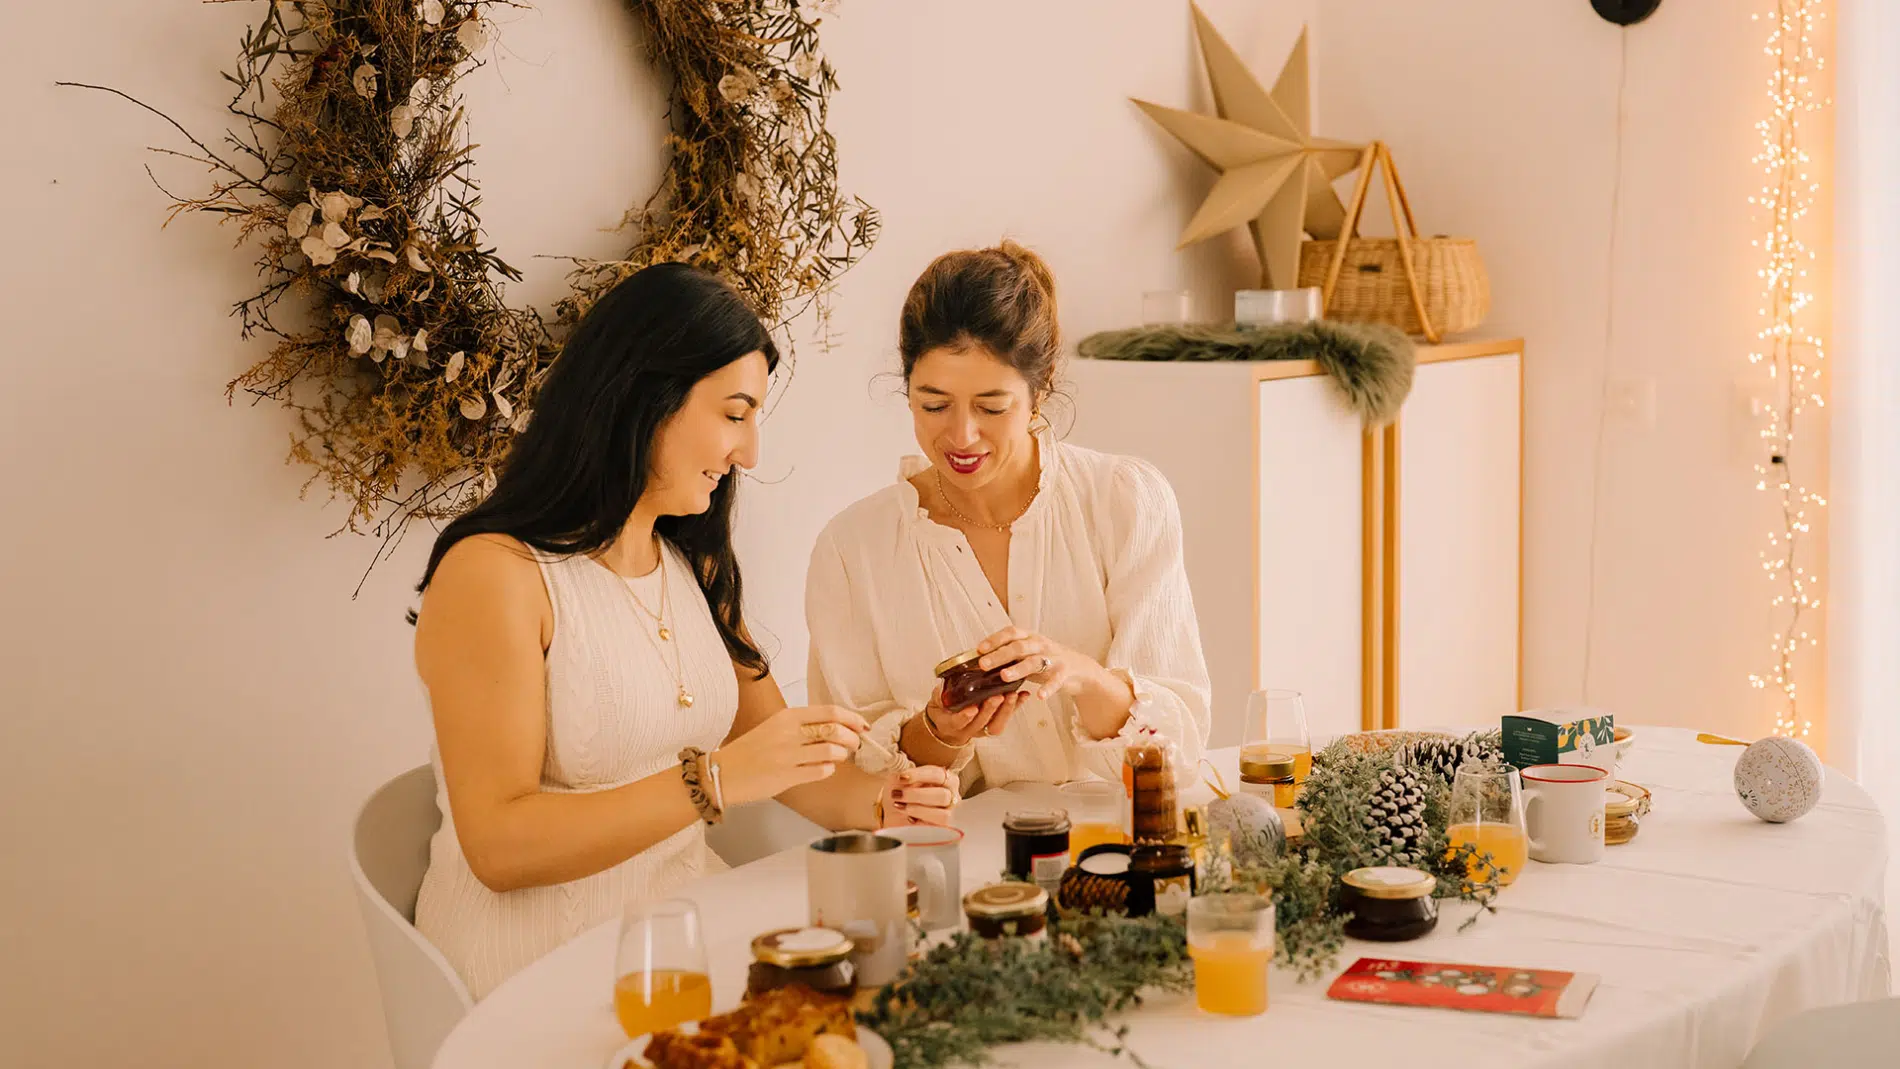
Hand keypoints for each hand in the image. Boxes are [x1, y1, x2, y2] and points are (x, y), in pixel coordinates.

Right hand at [716, 705, 867, 806]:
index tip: (863, 726)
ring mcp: (788, 755)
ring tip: (839, 757)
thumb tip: (839, 727)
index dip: (852, 718)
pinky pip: (821, 771)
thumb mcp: (775, 727)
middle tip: (855, 744)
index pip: (829, 712)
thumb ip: (803, 726)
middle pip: (835, 730)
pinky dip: (829, 770)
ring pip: (832, 751)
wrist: (723, 772)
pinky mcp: (787, 777)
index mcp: (787, 717)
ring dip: (842, 755)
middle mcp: (788, 733)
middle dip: (853, 738)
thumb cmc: (752, 750)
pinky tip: (823, 769)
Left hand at [880, 765, 959, 826]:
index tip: (901, 777)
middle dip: (916, 795)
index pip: (938, 774)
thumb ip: (903, 776)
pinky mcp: (942, 830)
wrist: (895, 815)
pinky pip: (937, 830)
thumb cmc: (901, 794)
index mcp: (945, 778)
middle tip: (896, 794)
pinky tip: (908, 819)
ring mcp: (949, 814)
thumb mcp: (899, 780)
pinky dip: (921, 824)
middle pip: (942, 796)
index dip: (919, 775)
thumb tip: (901, 776)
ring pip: (943, 816)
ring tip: (899, 806)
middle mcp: (951, 796)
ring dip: (918, 810)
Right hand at [924, 686, 1028, 747]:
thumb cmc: (943, 710)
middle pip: (981, 723)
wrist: (948, 725)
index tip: (972, 708)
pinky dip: (1016, 707)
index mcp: (951, 724)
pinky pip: (1006, 719)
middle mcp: (968, 730)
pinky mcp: (993, 725)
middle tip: (998, 696)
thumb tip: (944, 687)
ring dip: (1006, 710)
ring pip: (996, 725)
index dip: (965, 717)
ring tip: (1013, 695)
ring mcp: (982, 730)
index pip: (958, 722)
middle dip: (990, 710)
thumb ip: (940, 695)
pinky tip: (1023, 695)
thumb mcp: (936, 702)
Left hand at [974, 627, 1102, 702]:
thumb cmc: (1045, 660)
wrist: (1079, 668)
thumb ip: (1008, 655)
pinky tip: (1040, 696)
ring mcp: (1053, 657)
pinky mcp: (1064, 672)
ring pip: (1034, 661)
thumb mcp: (1027, 654)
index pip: (1010, 633)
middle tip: (983, 664)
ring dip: (1018, 668)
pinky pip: (1056, 680)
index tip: (979, 649)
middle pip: (1019, 646)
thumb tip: (978, 661)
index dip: (994, 639)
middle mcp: (1040, 644)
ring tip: (1004, 676)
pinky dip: (1048, 688)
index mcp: (1029, 637)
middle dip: (1000, 654)